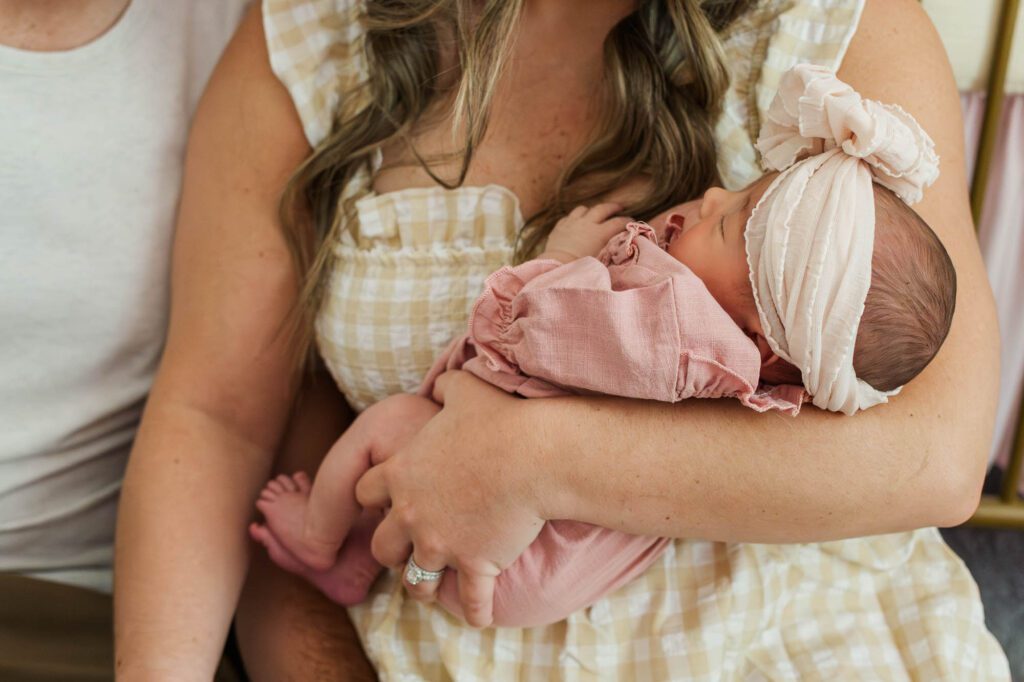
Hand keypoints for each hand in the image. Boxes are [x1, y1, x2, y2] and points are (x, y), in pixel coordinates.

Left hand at [355, 371, 546, 627]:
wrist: (533, 456)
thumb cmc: (499, 419)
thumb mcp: (464, 390)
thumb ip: (445, 388)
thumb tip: (443, 384)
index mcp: (401, 472)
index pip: (363, 491)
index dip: (373, 496)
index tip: (386, 499)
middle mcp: (412, 514)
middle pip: (381, 545)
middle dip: (392, 547)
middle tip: (409, 546)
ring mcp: (441, 544)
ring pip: (415, 581)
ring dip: (423, 582)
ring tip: (434, 584)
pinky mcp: (474, 564)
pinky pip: (469, 602)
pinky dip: (475, 611)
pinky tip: (479, 614)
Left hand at [540, 203, 632, 261]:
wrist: (556, 267)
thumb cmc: (581, 268)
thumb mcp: (600, 262)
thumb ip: (610, 252)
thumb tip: (617, 248)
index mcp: (599, 233)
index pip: (618, 222)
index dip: (627, 221)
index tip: (632, 222)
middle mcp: (586, 223)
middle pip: (602, 208)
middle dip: (613, 207)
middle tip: (620, 207)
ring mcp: (571, 223)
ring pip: (583, 209)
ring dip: (591, 210)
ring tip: (594, 213)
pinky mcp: (559, 227)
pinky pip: (568, 217)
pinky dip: (574, 218)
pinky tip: (575, 222)